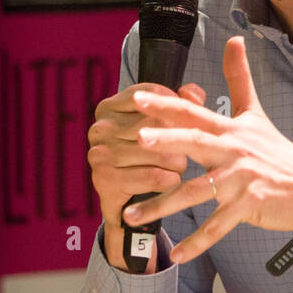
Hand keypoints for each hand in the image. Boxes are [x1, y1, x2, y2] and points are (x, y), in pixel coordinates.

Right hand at [88, 79, 206, 236]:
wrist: (127, 201)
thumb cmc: (147, 156)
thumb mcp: (163, 126)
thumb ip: (182, 104)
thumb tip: (194, 92)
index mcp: (109, 107)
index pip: (150, 95)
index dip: (175, 104)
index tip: (190, 118)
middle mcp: (100, 128)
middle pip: (155, 123)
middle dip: (178, 137)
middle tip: (189, 150)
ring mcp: (99, 153)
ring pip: (155, 151)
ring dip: (176, 162)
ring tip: (180, 166)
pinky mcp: (104, 179)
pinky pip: (150, 176)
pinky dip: (167, 179)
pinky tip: (172, 180)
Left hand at [121, 35, 292, 262]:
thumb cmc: (279, 154)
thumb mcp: (256, 115)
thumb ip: (239, 79)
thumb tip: (233, 39)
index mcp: (231, 130)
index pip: (194, 113)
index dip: (166, 104)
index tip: (137, 98)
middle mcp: (235, 151)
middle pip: (196, 142)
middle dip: (166, 140)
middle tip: (137, 139)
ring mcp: (242, 180)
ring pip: (197, 192)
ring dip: (162, 205)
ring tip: (131, 215)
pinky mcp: (249, 206)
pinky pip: (217, 226)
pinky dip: (197, 242)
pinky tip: (176, 255)